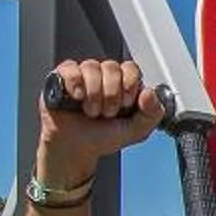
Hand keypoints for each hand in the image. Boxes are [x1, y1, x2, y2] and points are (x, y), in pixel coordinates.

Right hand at [38, 59, 166, 183]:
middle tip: (106, 113)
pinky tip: (76, 98)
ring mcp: (83, 75)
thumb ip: (152, 114)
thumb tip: (149, 93)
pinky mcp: (62, 78)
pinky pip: (70, 68)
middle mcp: (104, 76)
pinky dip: (75, 84)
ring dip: (93, 94)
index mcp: (123, 84)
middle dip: (111, 94)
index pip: (131, 68)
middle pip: (112, 67)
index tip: (126, 103)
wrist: (74, 148)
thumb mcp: (136, 131)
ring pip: (91, 66)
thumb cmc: (103, 137)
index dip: (130, 84)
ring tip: (91, 112)